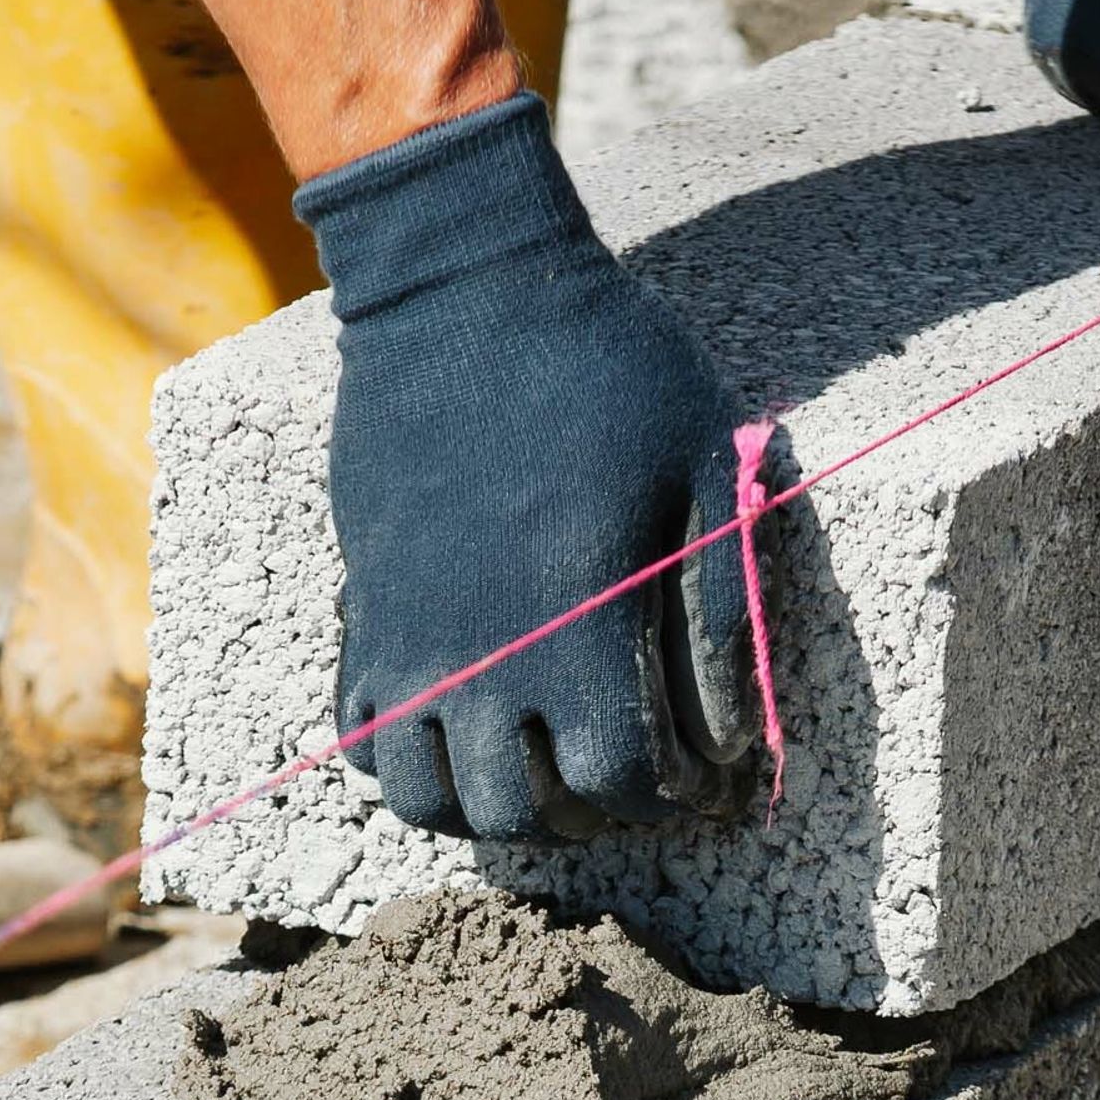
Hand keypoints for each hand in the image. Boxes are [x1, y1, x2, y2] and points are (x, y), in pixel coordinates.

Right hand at [301, 94, 756, 841]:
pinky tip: (464, 721)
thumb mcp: (707, 471)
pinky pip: (362, 739)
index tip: (702, 771)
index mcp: (578, 627)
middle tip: (623, 765)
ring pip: (429, 800)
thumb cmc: (608, 367)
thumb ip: (724, 615)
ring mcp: (410, 639)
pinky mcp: (365, 610)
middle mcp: (481, 655)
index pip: (626, 784)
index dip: (676, 795)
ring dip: (490, 805)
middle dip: (589, 810)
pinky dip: (410, 761)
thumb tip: (736, 741)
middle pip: (525, 813)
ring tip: (538, 763)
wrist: (463, 286)